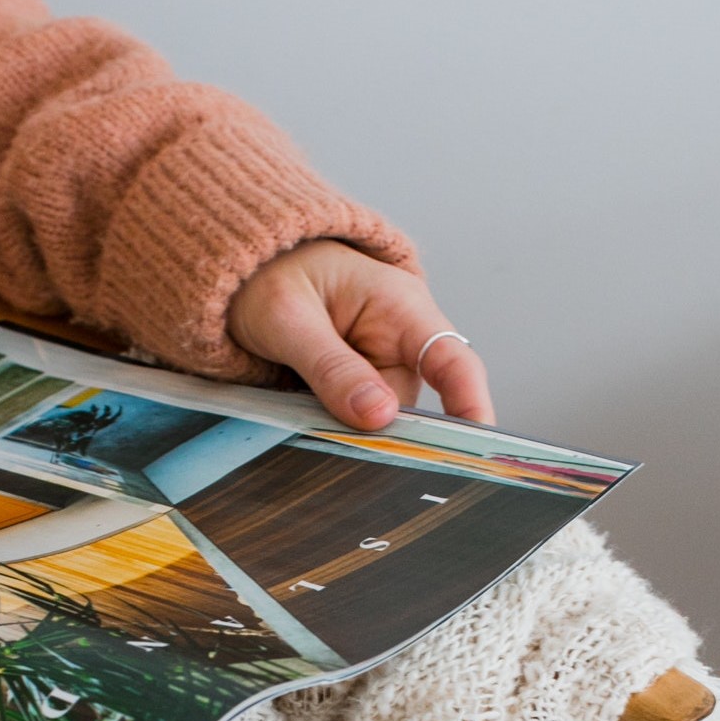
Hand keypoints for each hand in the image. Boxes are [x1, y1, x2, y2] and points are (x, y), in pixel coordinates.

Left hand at [228, 240, 493, 430]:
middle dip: (382, 435)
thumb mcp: (289, 317)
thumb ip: (331, 367)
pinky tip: (305, 424)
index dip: (471, 405)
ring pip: (380, 424)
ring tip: (301, 415)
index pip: (453, 362)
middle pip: (410, 409)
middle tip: (339, 447)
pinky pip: (356, 424)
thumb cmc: (271, 275)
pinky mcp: (358, 391)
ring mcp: (380, 370)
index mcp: (401, 308)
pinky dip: (334, 431)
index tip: (473, 448)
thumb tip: (378, 415)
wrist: (246, 272)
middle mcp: (401, 344)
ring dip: (348, 432)